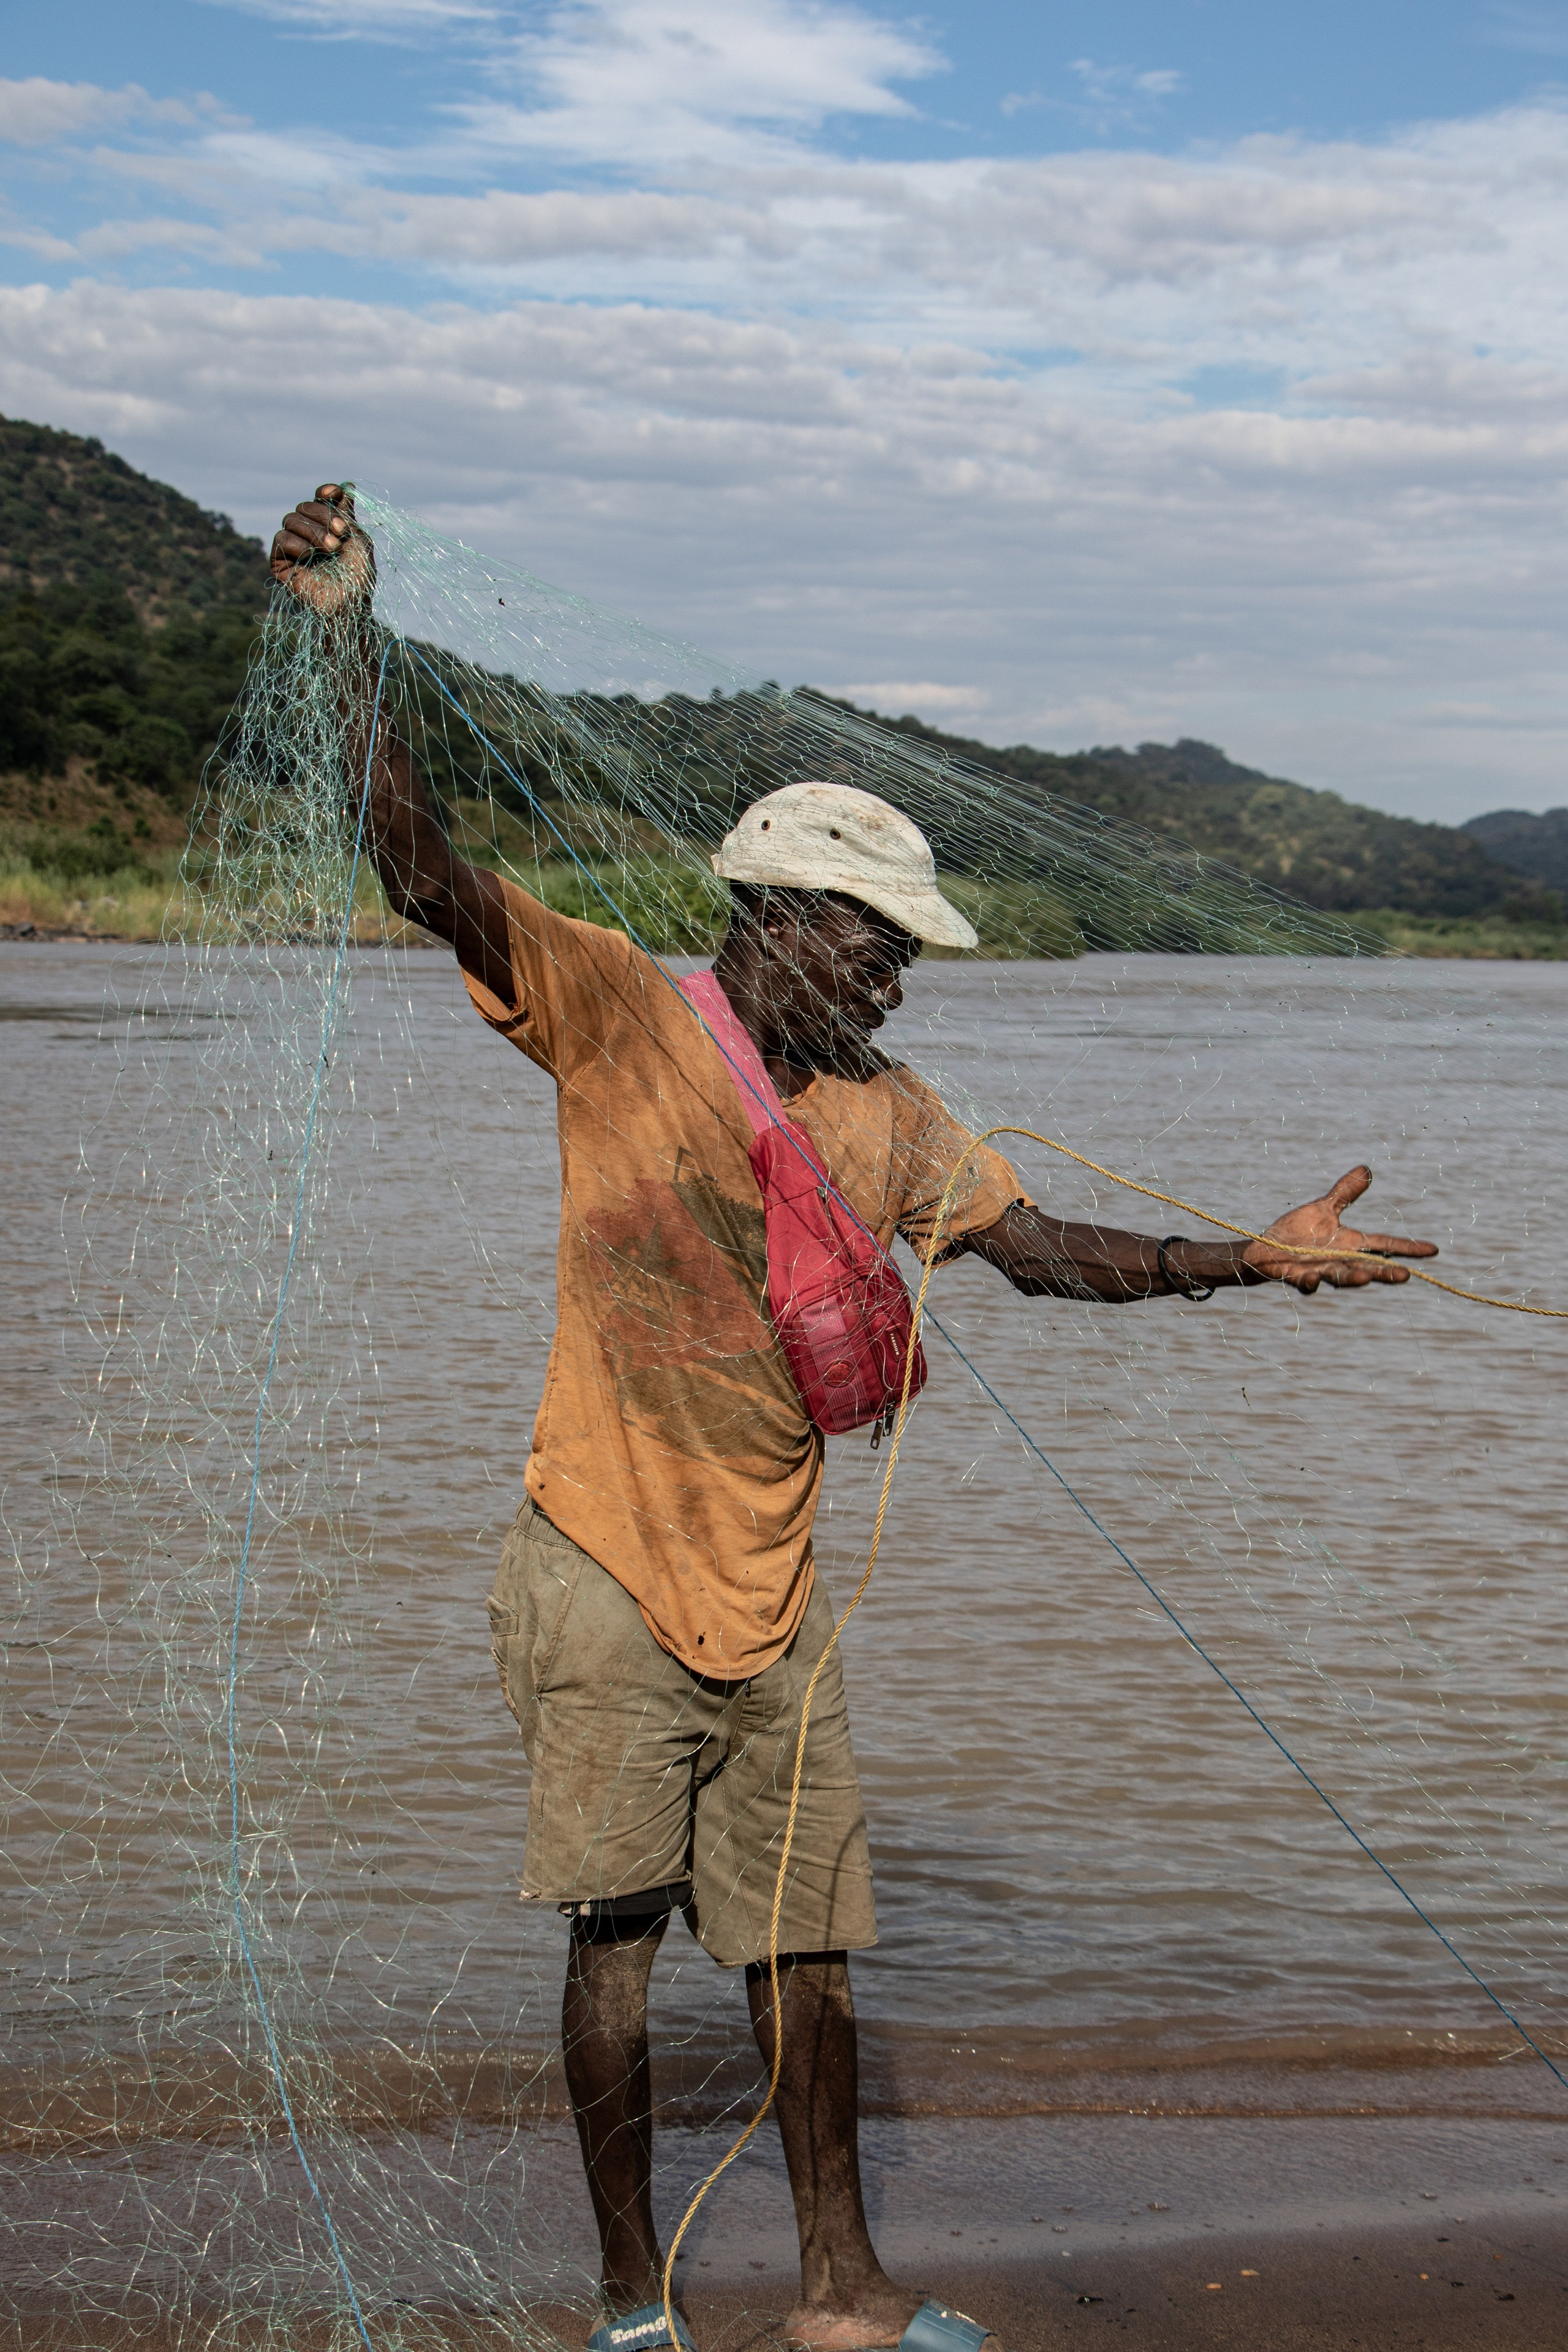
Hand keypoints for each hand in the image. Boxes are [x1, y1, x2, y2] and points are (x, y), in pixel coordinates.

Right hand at [269, 482, 374, 617]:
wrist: (349, 605)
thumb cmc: (358, 576)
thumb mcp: (358, 539)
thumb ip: (348, 513)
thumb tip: (348, 484)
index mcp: (327, 527)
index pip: (318, 499)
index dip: (325, 492)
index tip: (334, 494)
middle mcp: (308, 534)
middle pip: (304, 506)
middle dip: (323, 516)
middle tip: (341, 535)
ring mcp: (293, 548)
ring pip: (291, 519)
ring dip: (313, 531)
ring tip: (332, 549)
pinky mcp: (280, 563)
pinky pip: (280, 539)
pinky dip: (298, 543)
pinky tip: (311, 556)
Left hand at [1243, 1165, 1437, 1293]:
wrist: (1266, 1250)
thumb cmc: (1297, 1233)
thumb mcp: (1323, 1209)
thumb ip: (1345, 1193)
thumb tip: (1366, 1169)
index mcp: (1349, 1245)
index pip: (1383, 1245)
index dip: (1407, 1248)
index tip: (1433, 1250)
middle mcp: (1339, 1261)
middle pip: (1368, 1268)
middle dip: (1385, 1273)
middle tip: (1406, 1275)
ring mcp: (1320, 1271)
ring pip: (1340, 1279)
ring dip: (1353, 1279)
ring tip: (1366, 1278)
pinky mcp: (1297, 1277)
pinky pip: (1306, 1284)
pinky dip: (1310, 1283)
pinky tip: (1313, 1280)